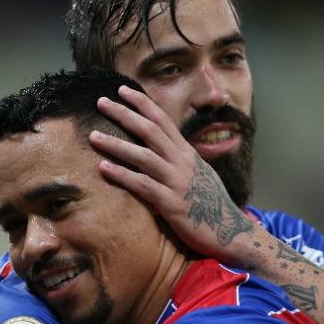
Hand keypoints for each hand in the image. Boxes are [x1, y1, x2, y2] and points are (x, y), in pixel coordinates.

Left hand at [90, 85, 254, 259]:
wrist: (230, 233)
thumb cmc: (210, 206)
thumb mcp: (197, 175)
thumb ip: (178, 162)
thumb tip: (161, 152)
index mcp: (187, 153)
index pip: (163, 120)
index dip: (142, 103)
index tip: (122, 90)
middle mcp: (182, 162)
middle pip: (150, 130)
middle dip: (124, 114)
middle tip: (101, 102)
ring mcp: (177, 181)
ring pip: (143, 156)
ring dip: (116, 144)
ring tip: (93, 136)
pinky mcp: (171, 203)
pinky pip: (143, 185)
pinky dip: (122, 175)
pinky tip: (103, 168)